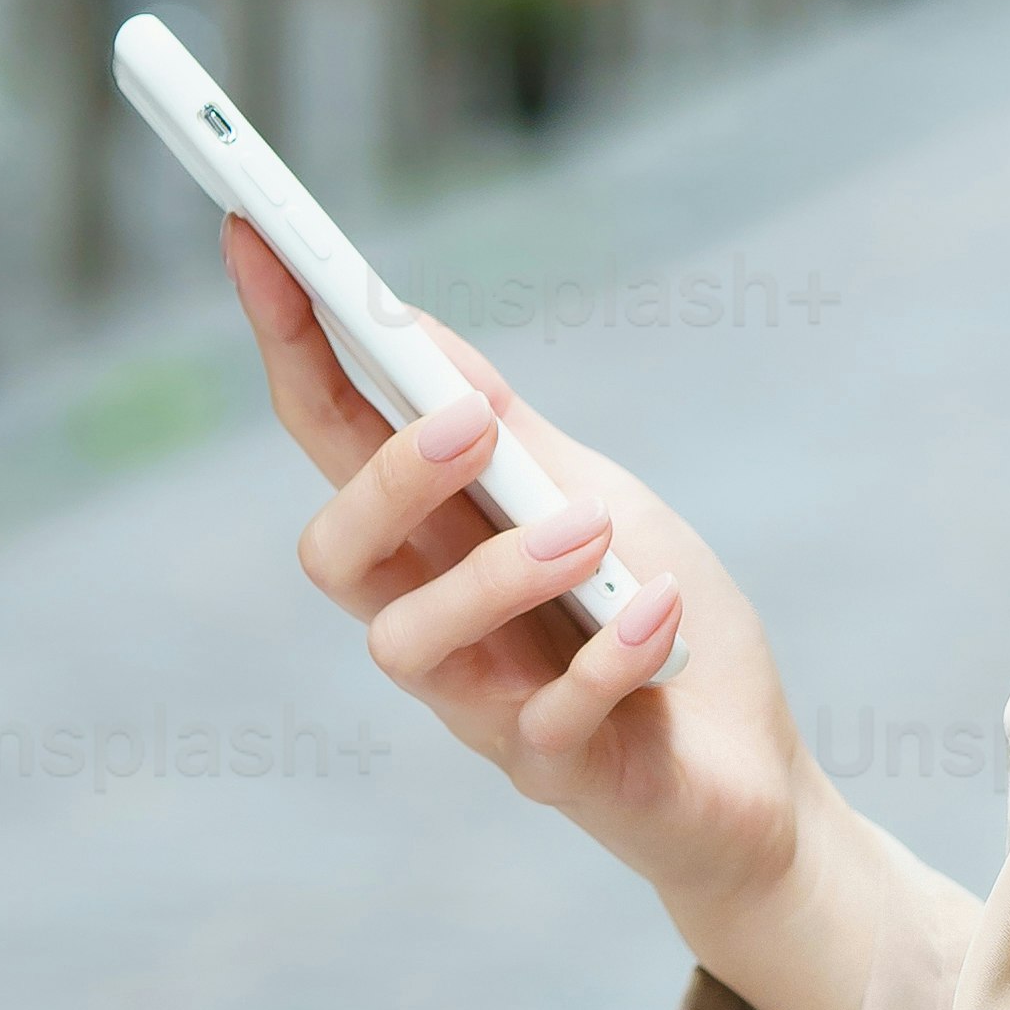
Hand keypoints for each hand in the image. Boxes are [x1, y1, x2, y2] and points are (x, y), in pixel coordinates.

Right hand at [223, 217, 879, 1009]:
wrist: (754, 778)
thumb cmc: (661, 621)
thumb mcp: (598, 494)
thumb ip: (508, 430)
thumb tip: (406, 323)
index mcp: (437, 541)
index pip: (333, 434)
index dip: (288, 338)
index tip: (255, 231)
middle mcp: (437, 626)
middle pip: (335, 554)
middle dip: (384, 480)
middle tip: (468, 425)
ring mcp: (485, 709)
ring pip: (409, 646)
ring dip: (499, 573)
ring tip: (593, 531)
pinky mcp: (558, 775)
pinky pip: (545, 724)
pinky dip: (606, 656)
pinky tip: (659, 615)